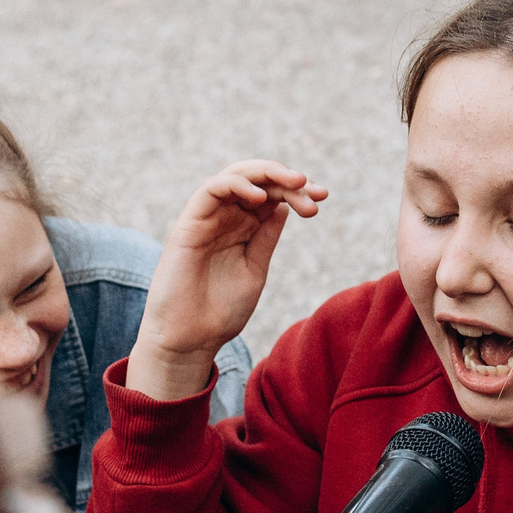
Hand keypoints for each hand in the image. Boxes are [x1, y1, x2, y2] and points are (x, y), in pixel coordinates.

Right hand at [130, 162, 327, 400]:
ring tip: (296, 182)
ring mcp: (207, 218)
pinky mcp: (189, 223)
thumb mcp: (255, 269)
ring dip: (267, 173)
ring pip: (236, 176)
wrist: (192, 339)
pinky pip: (211, 189)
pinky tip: (260, 196)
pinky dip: (236, 184)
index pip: (272, 196)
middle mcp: (226, 217)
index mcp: (244, 228)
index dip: (298, 192)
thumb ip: (266, 237)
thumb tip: (284, 207)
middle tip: (315, 191)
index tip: (323, 198)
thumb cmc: (221, 311)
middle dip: (289, 180)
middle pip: (258, 181)